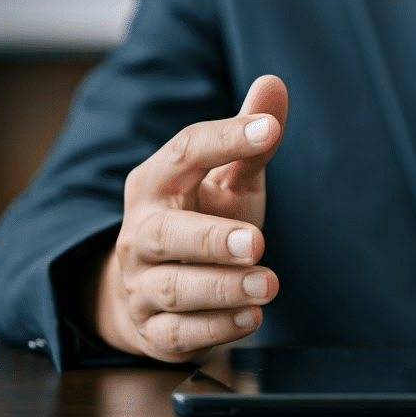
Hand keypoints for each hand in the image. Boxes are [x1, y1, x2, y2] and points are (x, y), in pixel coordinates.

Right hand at [93, 75, 289, 362]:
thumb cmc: (198, 222)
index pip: (184, 153)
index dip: (225, 139)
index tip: (268, 130)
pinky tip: (252, 317)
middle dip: (210, 239)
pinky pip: (181, 333)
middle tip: (257, 240)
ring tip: (268, 284)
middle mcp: (141, 233)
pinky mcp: (155, 332)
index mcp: (156, 183)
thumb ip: (250, 142)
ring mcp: (142, 285)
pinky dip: (217, 327)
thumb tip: (274, 83)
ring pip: (174, 288)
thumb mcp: (226, 182)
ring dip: (222, 288)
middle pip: (165, 234)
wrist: (146, 295)